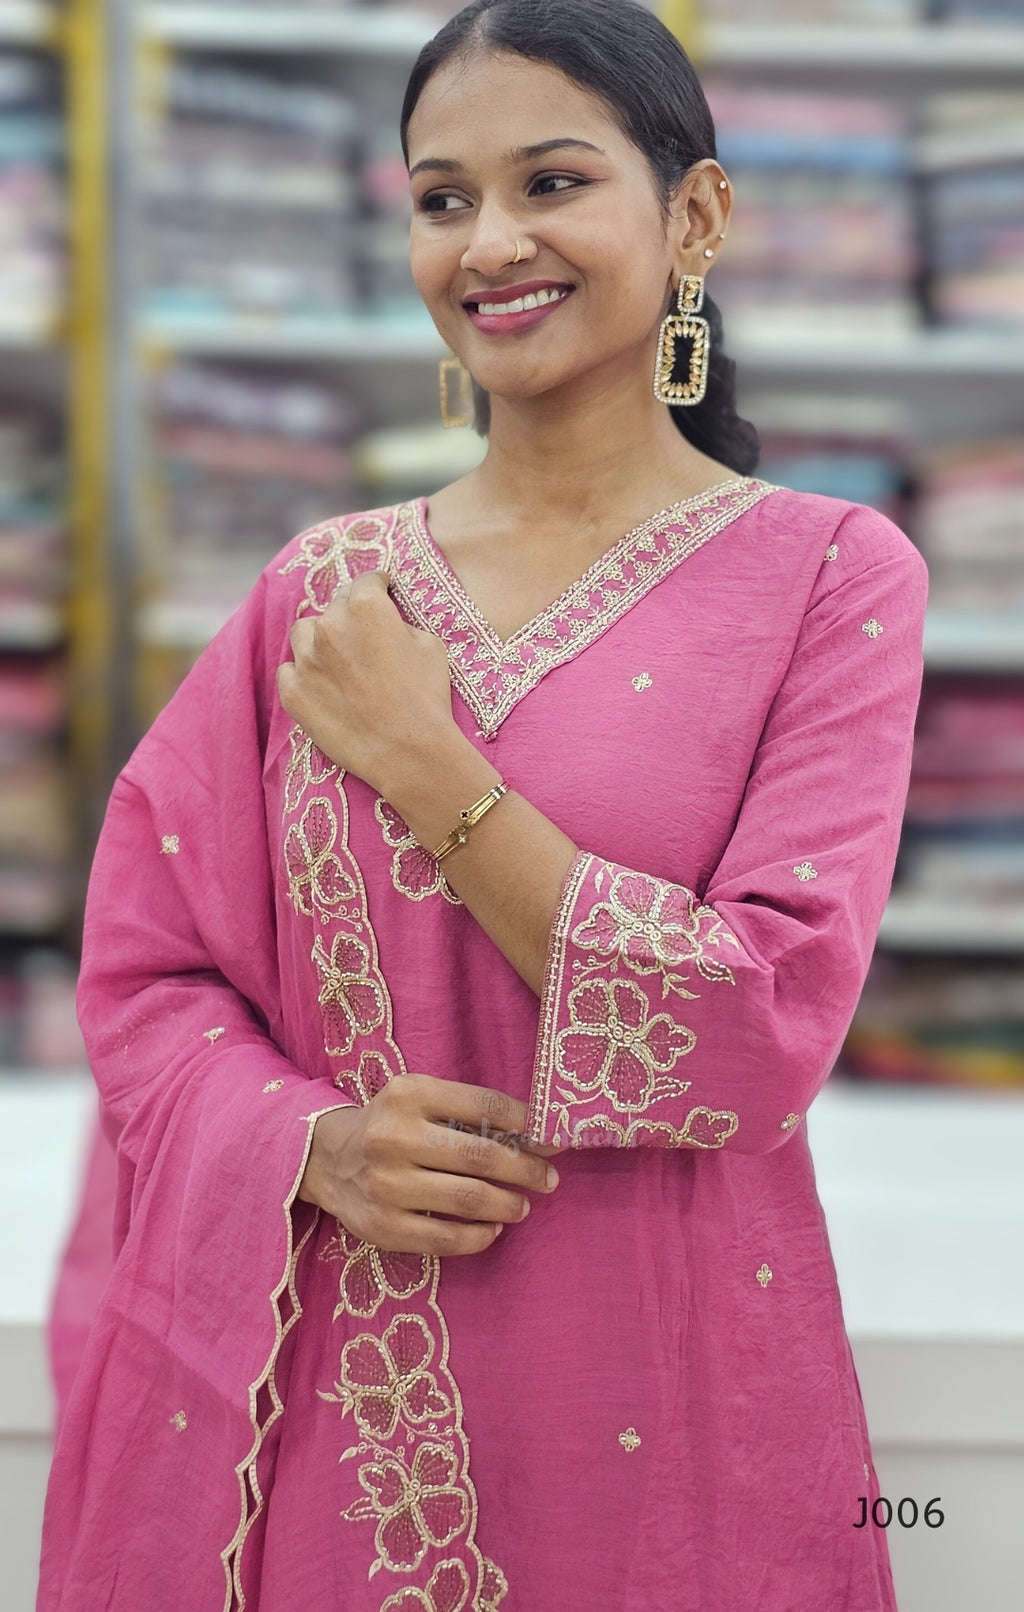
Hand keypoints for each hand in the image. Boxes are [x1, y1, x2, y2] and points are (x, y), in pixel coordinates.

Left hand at [276, 569, 458, 798]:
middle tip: (365, 637)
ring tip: (336, 659)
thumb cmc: (427, 697)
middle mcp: (330, 626)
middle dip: (350, 616)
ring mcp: (306, 660)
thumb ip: (400, 624)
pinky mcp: (293, 693)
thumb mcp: (429, 645)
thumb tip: (387, 622)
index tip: (380, 591)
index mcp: (366, 607)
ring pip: (304, 632)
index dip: (377, 586)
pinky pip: (289, 670)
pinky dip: (303, 674)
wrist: (410, 753)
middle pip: (334, 606)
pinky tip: (322, 686)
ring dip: (319, 639)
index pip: (366, 581)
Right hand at [297, 1072, 563, 1255]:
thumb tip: (538, 1133)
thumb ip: (470, 1111)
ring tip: (522, 1205)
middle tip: (549, 1179)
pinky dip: (480, 1236)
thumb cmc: (393, 1125)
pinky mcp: (381, 1226)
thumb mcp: (421, 1099)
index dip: (527, 1124)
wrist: (329, 1160)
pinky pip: (446, 1239)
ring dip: (508, 1204)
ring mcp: (385, 1185)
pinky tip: (492, 1228)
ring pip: (468, 1199)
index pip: (484, 1105)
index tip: (554, 1140)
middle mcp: (393, 1137)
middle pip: (481, 1155)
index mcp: (408, 1094)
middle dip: (527, 1169)